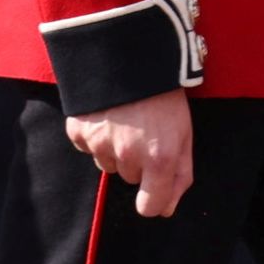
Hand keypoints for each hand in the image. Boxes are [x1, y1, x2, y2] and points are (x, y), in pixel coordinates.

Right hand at [69, 89, 196, 215]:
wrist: (131, 54)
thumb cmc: (164, 94)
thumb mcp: (185, 131)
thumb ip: (180, 174)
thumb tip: (166, 209)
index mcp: (159, 158)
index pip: (149, 206)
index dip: (153, 199)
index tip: (154, 189)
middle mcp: (127, 156)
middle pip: (130, 177)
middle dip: (138, 160)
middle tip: (146, 129)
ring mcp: (100, 144)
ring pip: (108, 162)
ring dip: (116, 148)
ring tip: (127, 118)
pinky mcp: (78, 131)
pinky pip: (87, 146)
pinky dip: (96, 134)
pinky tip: (108, 113)